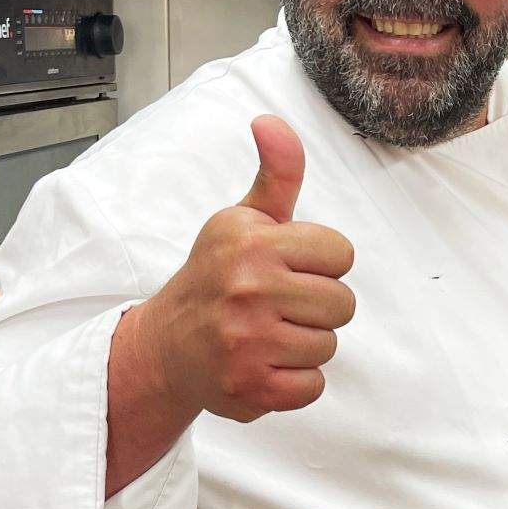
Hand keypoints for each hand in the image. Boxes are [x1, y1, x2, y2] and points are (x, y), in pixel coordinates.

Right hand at [107, 117, 354, 491]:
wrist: (164, 347)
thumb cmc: (216, 276)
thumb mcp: (243, 219)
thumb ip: (276, 173)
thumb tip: (270, 121)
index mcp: (253, 242)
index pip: (341, 254)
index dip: (320, 263)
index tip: (288, 269)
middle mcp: (248, 289)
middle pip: (343, 304)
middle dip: (316, 307)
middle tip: (278, 306)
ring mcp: (248, 342)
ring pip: (329, 345)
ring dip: (305, 344)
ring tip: (268, 334)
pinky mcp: (249, 387)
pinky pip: (313, 386)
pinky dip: (295, 382)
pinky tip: (265, 364)